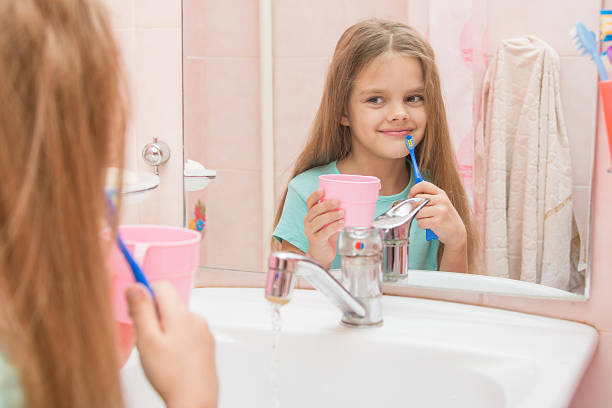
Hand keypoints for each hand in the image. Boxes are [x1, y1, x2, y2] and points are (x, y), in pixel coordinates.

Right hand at [126, 282, 217, 407]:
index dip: (145, 294)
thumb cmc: (171, 375)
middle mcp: (196, 319)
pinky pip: (187, 333)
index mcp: (181, 314)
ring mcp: (203, 332)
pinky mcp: (207, 345)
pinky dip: (176, 340)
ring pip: (177, 320)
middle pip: (169, 304)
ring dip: (164, 330)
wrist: (195, 400)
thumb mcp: (147, 340)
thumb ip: (141, 311)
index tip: (134, 310)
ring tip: (157, 354)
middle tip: (144, 339)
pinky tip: (170, 360)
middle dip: (153, 316)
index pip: (162, 286)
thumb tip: (135, 286)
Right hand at [304, 187, 343, 267]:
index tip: (322, 189)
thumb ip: (334, 213)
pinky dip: (333, 226)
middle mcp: (308, 222)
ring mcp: (310, 231)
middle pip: (315, 210)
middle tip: (337, 201)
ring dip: (332, 215)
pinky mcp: (315, 240)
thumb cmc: (326, 236)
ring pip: (319, 220)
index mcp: (310, 215)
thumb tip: (349, 202)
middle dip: (326, 204)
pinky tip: (341, 223)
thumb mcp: (329, 222)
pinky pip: (324, 232)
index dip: (315, 195)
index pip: (310, 202)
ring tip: (342, 212)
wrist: (321, 255)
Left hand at [408, 181, 466, 249]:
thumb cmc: (445, 217)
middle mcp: (441, 200)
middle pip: (417, 199)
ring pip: (417, 212)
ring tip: (428, 219)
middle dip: (415, 208)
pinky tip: (430, 226)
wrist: (457, 232)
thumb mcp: (440, 203)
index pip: (423, 184)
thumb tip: (410, 197)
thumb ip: (428, 197)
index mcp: (441, 193)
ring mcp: (440, 211)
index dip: (413, 190)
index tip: (411, 197)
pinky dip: (422, 226)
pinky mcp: (437, 222)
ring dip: (419, 218)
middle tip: (422, 213)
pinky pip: (420, 222)